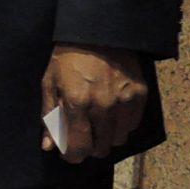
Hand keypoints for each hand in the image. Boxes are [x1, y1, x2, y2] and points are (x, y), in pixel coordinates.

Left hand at [41, 44, 148, 162]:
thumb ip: (50, 117)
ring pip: (118, 140)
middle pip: (100, 148)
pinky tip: (112, 114)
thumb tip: (49, 146)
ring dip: (106, 138)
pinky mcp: (140, 95)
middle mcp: (103, 106)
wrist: (98, 33)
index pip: (78, 146)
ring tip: (98, 124)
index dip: (72, 155)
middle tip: (83, 136)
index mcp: (77, 103)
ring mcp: (124, 101)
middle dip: (89, 147)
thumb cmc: (68, 59)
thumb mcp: (50, 84)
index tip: (69, 153)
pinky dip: (122, 125)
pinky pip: (132, 125)